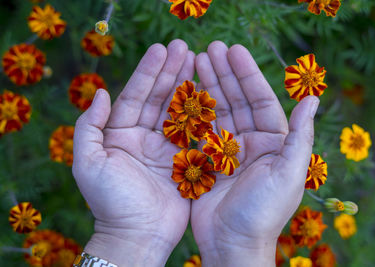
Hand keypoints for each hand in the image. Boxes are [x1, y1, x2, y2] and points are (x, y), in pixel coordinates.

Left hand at [72, 39, 194, 266]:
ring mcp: (166, 147)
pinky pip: (194, 133)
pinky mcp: (185, 160)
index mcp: (120, 134)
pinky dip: (202, 113)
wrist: (137, 235)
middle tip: (184, 46)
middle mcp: (143, 136)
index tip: (161, 49)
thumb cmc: (110, 201)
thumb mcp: (88, 163)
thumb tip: (101, 92)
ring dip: (187, 86)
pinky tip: (210, 93)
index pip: (135, 95)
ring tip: (198, 60)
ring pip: (178, 111)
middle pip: (158, 98)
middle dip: (170, 71)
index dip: (147, 72)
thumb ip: (89, 126)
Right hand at [191, 41, 319, 265]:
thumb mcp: (287, 173)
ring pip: (218, 111)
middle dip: (225, 73)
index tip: (233, 51)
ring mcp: (228, 151)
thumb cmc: (263, 212)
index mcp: (274, 143)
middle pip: (237, 100)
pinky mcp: (208, 161)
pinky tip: (186, 92)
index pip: (260, 100)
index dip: (248, 74)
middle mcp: (252, 143)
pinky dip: (194, 111)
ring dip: (209, 86)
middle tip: (210, 48)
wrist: (232, 243)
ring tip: (196, 61)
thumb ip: (300, 136)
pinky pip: (201, 130)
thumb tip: (313, 99)